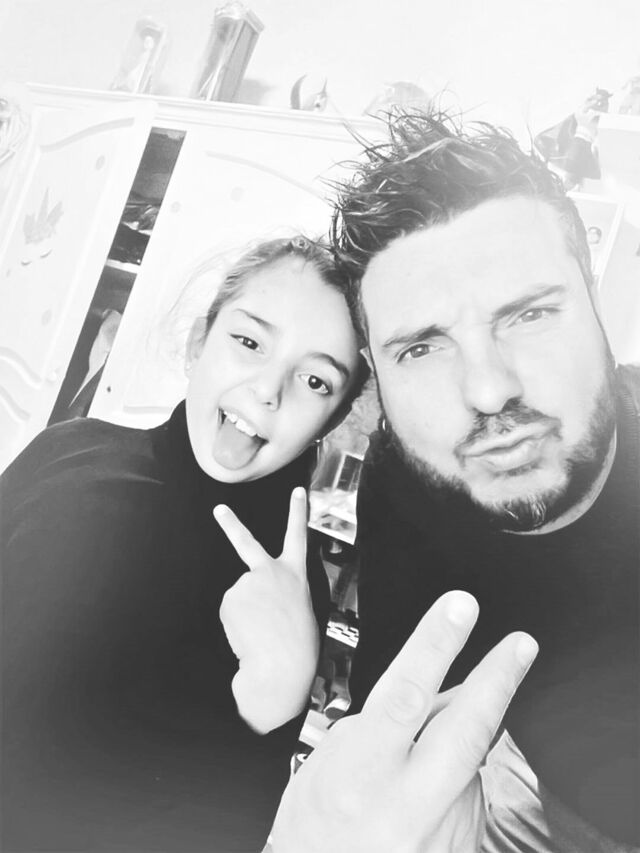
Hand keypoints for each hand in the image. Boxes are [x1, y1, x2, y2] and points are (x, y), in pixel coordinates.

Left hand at [214, 487, 319, 733]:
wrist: (281, 665)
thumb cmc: (298, 645)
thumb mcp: (302, 609)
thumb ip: (282, 593)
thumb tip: (261, 599)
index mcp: (295, 575)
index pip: (298, 536)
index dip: (298, 511)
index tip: (298, 491)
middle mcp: (270, 571)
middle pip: (246, 542)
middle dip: (231, 524)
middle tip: (219, 509)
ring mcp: (247, 581)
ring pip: (239, 595)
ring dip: (244, 612)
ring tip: (259, 631)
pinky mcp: (229, 597)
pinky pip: (230, 609)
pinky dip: (235, 622)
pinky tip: (247, 633)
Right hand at [270, 591, 537, 852]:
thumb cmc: (318, 826)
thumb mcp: (332, 762)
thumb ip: (386, 723)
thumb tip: (439, 690)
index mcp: (362, 774)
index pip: (406, 695)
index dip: (435, 645)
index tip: (459, 608)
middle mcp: (407, 805)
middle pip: (467, 730)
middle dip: (499, 679)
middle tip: (521, 644)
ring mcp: (442, 832)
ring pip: (469, 760)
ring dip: (455, 740)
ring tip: (412, 760)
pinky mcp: (464, 844)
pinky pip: (469, 792)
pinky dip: (453, 776)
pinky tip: (423, 792)